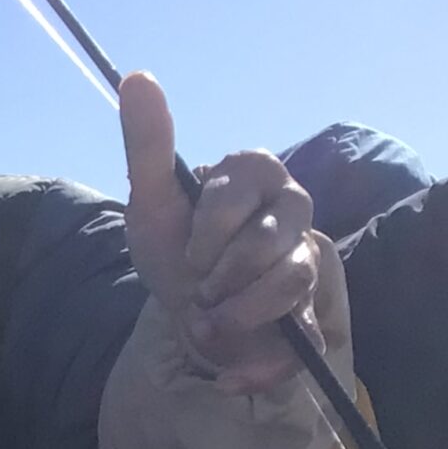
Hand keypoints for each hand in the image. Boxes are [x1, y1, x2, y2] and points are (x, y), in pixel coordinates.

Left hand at [121, 72, 323, 394]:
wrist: (186, 310)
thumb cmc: (172, 248)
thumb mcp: (150, 201)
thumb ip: (148, 143)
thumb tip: (136, 76)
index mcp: (258, 173)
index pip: (238, 191)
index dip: (206, 230)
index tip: (188, 249)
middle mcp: (293, 208)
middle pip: (269, 240)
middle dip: (218, 274)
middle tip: (198, 284)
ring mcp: (307, 259)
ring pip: (289, 282)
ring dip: (234, 312)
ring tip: (208, 317)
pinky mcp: (310, 314)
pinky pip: (299, 341)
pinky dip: (253, 365)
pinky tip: (225, 373)